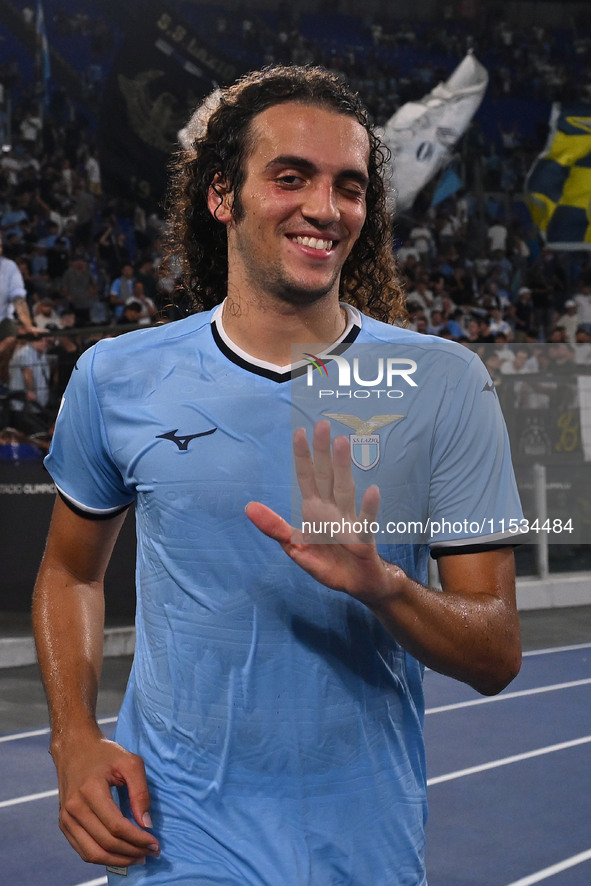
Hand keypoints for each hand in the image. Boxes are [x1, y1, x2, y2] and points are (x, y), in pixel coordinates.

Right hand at [51, 727, 159, 866]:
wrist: (74, 749)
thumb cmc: (105, 754)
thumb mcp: (130, 762)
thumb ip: (140, 792)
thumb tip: (147, 824)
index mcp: (90, 790)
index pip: (116, 826)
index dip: (138, 838)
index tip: (155, 843)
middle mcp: (74, 808)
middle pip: (106, 842)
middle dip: (132, 851)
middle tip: (151, 852)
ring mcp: (66, 818)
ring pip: (93, 853)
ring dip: (118, 860)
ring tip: (138, 857)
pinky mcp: (64, 824)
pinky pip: (83, 850)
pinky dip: (103, 857)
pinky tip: (120, 854)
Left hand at [246, 420, 392, 602]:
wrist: (359, 585)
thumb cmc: (329, 563)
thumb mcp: (296, 547)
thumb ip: (274, 527)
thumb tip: (248, 507)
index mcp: (315, 510)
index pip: (307, 477)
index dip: (302, 456)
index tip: (299, 431)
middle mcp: (332, 509)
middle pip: (327, 475)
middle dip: (323, 451)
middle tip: (323, 424)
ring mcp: (349, 521)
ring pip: (345, 489)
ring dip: (343, 467)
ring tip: (343, 443)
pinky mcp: (363, 539)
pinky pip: (366, 521)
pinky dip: (369, 507)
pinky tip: (372, 491)